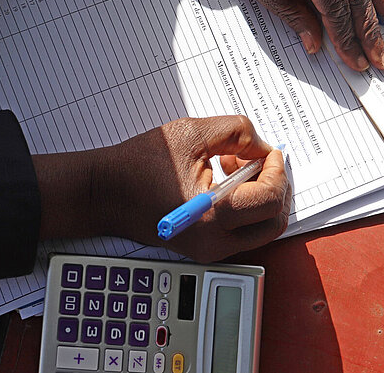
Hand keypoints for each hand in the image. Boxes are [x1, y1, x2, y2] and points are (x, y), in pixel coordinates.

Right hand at [99, 116, 290, 261]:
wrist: (106, 192)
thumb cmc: (139, 165)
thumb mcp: (191, 133)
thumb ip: (237, 133)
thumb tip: (264, 149)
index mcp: (212, 215)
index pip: (269, 199)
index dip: (278, 170)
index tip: (270, 152)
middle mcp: (214, 242)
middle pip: (274, 221)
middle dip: (276, 185)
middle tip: (260, 160)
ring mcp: (209, 251)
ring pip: (262, 229)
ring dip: (261, 196)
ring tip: (235, 167)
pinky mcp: (204, 249)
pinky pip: (243, 231)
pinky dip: (246, 207)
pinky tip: (226, 181)